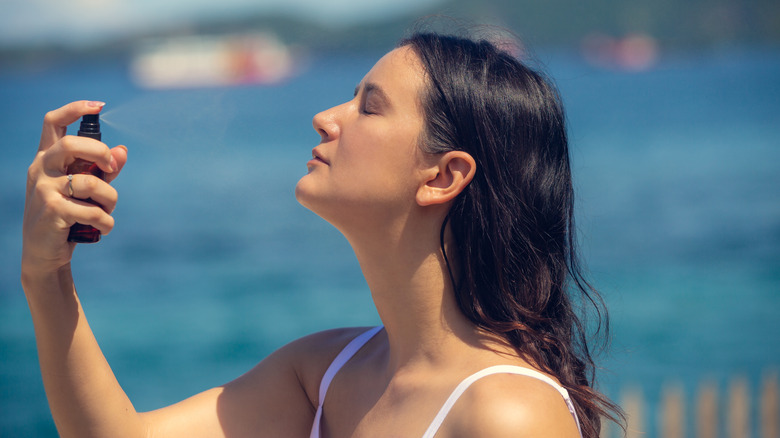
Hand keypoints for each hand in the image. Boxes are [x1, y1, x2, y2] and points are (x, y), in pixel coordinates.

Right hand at [22, 100, 127, 276]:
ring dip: (110, 199)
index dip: (75, 109)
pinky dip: (106, 221)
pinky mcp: (52, 211)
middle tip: (111, 168)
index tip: (98, 106)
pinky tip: (104, 228)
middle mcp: (41, 169)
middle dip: (101, 153)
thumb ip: (104, 170)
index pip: (53, 122)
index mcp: (47, 158)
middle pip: (72, 144)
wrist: (45, 253)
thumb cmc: (68, 215)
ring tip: (107, 212)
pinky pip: (92, 210)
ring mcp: (44, 189)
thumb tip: (123, 150)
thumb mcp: (86, 190)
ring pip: (90, 182)